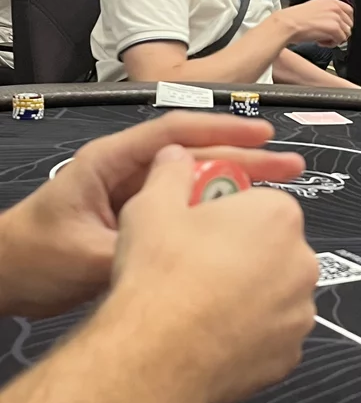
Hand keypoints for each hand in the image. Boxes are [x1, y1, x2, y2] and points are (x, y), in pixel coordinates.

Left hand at [0, 112, 304, 317]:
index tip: (260, 133)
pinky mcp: (145, 220)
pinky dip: (217, 212)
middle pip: (196, 154)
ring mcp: (140, 195)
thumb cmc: (33, 253)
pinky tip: (244, 222)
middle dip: (244, 155)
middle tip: (290, 164)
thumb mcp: (81, 254)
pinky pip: (189, 210)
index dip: (220, 129)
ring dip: (237, 183)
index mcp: (111, 161)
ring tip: (281, 188)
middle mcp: (131, 171)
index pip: (173, 133)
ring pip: (197, 181)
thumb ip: (133, 251)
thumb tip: (184, 255)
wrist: (10, 273)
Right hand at [114, 145, 317, 402]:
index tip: (203, 225)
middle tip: (199, 262)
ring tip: (203, 300)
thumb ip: (171, 171)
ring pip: (274, 290)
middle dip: (243, 252)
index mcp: (277, 215)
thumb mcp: (152, 204)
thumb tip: (175, 156)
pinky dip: (250, 331)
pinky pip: (272, 332)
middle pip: (272, 246)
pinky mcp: (290, 352)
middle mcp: (301, 260)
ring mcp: (299, 310)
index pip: (261, 202)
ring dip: (250, 292)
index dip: (228, 213)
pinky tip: (214, 332)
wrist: (156, 354)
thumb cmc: (161, 277)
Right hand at [279, 0, 352, 46]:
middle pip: (349, 23)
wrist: (288, 24)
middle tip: (328, 36)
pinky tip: (320, 41)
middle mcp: (334, 7)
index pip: (349, 11)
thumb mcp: (314, 9)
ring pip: (346, 32)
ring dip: (336, 39)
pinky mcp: (334, 28)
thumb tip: (335, 23)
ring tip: (322, 39)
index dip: (345, 22)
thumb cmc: (295, 19)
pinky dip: (332, 44)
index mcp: (330, 0)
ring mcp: (335, 17)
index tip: (339, 28)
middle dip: (340, 32)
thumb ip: (327, 13)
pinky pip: (341, 40)